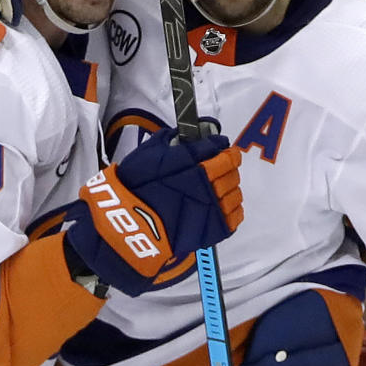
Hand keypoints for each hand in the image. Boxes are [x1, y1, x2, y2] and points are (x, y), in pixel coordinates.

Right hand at [64, 127, 243, 296]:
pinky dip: (232, 208)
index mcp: (194, 164)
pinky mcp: (214, 229)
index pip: (221, 150)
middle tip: (222, 165)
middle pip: (231, 170)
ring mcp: (213, 207)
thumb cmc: (135, 188)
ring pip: (235, 192)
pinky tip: (221, 205)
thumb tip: (182, 135)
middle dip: (228, 165)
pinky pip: (235, 215)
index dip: (223, 147)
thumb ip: (169, 141)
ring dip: (230, 186)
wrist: (130, 225)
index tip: (222, 147)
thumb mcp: (148, 154)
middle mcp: (208, 184)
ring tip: (220, 187)